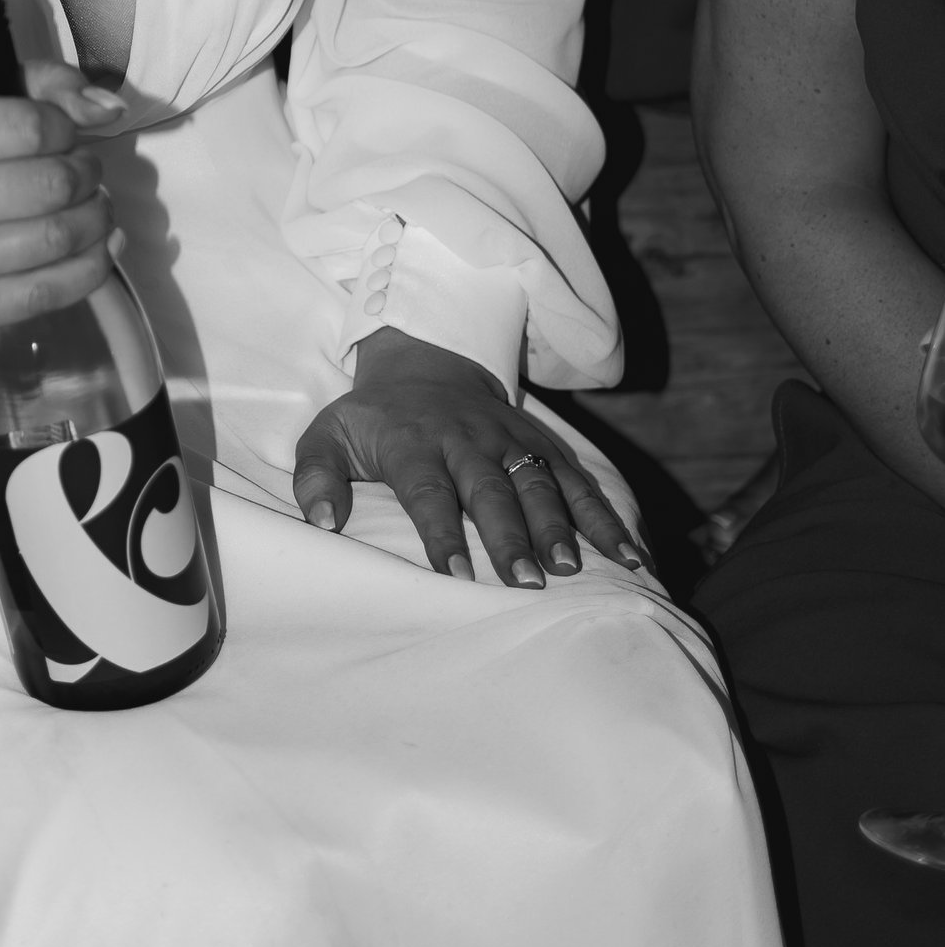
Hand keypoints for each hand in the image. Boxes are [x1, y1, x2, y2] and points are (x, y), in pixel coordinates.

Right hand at [0, 68, 125, 336]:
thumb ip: (43, 88)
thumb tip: (108, 109)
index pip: (28, 127)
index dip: (66, 129)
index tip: (65, 136)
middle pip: (47, 186)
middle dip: (86, 176)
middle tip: (86, 175)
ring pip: (53, 240)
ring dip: (95, 220)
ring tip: (93, 209)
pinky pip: (44, 294)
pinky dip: (89, 269)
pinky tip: (96, 249)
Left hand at [295, 328, 641, 585]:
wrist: (424, 364)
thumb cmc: (373, 419)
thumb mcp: (328, 436)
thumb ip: (316, 477)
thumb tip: (322, 523)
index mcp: (414, 445)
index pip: (429, 493)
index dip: (442, 534)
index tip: (456, 576)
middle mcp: (468, 441)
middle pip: (493, 490)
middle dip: (511, 535)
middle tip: (526, 581)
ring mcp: (511, 441)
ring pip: (540, 484)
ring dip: (560, 527)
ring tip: (574, 569)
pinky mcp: (542, 445)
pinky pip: (579, 481)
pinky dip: (606, 517)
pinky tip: (630, 557)